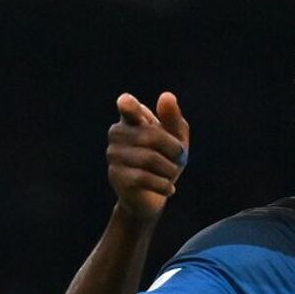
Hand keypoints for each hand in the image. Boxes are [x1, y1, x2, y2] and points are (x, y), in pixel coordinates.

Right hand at [106, 91, 188, 220]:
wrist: (153, 197)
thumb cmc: (166, 161)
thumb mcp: (177, 140)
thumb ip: (174, 119)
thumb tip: (166, 96)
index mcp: (132, 118)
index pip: (127, 106)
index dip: (128, 105)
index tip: (126, 103)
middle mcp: (117, 133)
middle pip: (152, 136)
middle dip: (174, 149)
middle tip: (180, 159)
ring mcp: (113, 155)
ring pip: (150, 159)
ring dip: (170, 169)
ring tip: (171, 175)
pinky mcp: (116, 176)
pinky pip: (144, 178)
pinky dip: (164, 185)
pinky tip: (169, 188)